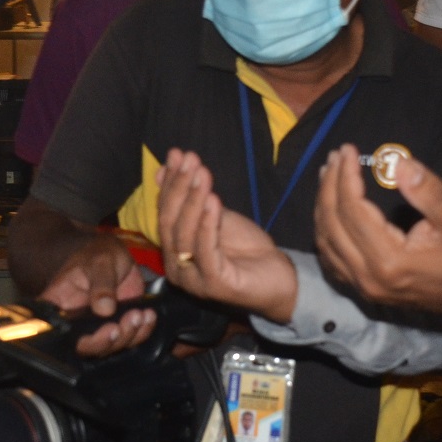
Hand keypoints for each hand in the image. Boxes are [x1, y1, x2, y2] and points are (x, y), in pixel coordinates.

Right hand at [39, 235, 155, 356]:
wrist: (115, 255)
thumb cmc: (98, 254)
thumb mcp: (99, 261)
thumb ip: (101, 284)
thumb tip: (104, 309)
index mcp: (59, 306)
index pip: (54, 333)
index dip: (71, 341)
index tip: (92, 333)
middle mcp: (75, 323)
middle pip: (84, 347)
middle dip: (105, 342)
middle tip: (120, 326)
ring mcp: (97, 328)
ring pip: (110, 347)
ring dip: (127, 336)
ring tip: (139, 315)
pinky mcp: (118, 327)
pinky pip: (130, 338)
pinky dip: (142, 331)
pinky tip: (148, 316)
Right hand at [157, 149, 298, 322]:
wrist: (277, 277)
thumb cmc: (245, 248)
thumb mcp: (216, 215)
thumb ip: (192, 197)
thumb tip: (166, 166)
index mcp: (173, 251)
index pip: (164, 212)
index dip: (171, 182)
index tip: (178, 155)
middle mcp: (176, 268)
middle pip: (170, 222)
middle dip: (180, 187)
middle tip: (191, 161)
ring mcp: (193, 279)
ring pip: (185, 235)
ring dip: (194, 201)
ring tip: (203, 175)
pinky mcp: (214, 285)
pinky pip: (206, 251)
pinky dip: (208, 224)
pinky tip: (213, 202)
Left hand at [313, 144, 441, 326]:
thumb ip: (429, 191)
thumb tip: (398, 162)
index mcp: (389, 260)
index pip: (352, 211)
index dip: (346, 176)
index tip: (348, 150)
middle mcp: (368, 277)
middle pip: (332, 224)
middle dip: (329, 186)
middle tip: (335, 157)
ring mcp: (362, 287)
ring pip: (325, 242)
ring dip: (322, 205)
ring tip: (328, 174)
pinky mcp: (363, 289)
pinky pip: (331, 257)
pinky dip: (325, 229)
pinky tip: (329, 208)